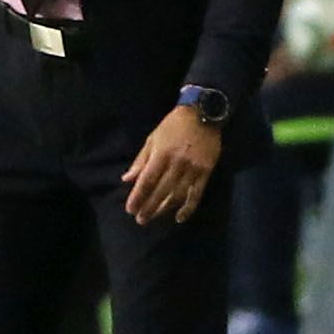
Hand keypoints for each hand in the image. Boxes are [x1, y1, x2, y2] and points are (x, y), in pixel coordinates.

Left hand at [122, 106, 222, 225]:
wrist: (203, 114)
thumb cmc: (173, 125)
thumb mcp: (153, 138)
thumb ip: (141, 160)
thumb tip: (127, 179)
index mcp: (162, 154)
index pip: (147, 180)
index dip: (138, 196)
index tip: (130, 209)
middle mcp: (177, 163)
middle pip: (161, 191)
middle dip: (149, 207)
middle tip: (140, 219)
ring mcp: (193, 169)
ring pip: (177, 195)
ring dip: (164, 209)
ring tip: (154, 218)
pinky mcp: (206, 172)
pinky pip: (196, 194)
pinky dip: (188, 208)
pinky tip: (179, 218)